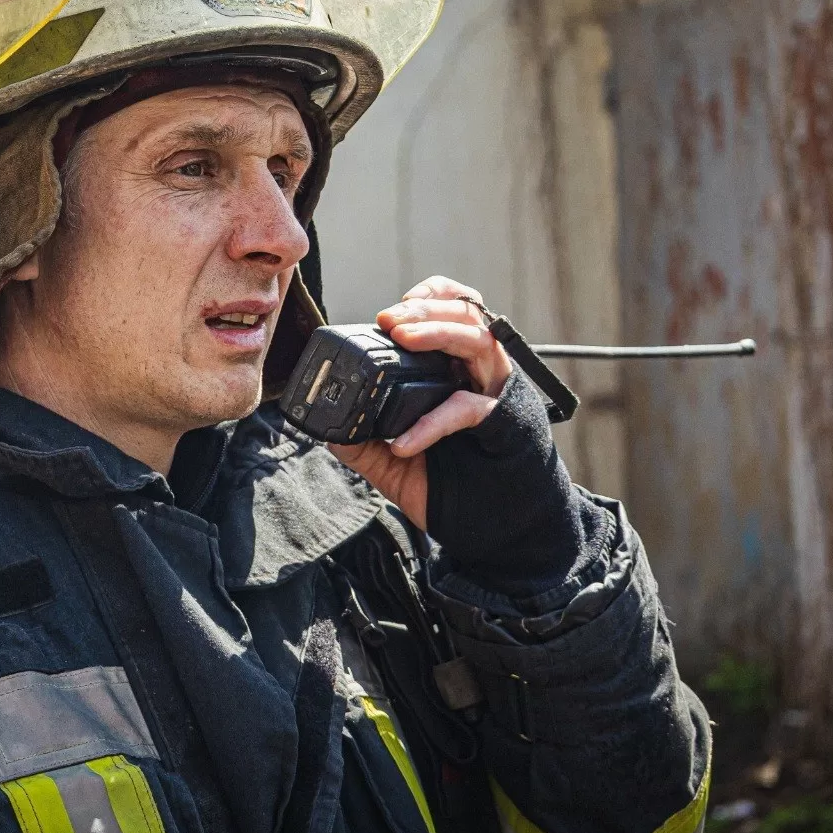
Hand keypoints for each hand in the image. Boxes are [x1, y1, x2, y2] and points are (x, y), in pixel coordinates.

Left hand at [327, 276, 514, 529]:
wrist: (500, 535)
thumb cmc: (457, 490)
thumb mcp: (397, 465)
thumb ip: (365, 442)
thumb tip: (323, 427)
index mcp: (462, 373)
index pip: (457, 312)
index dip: (431, 297)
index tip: (393, 309)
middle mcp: (484, 376)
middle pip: (466, 317)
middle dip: (425, 310)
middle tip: (388, 319)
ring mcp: (500, 397)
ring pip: (479, 342)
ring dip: (438, 332)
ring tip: (400, 338)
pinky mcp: (509, 426)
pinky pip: (471, 408)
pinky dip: (433, 420)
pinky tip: (403, 442)